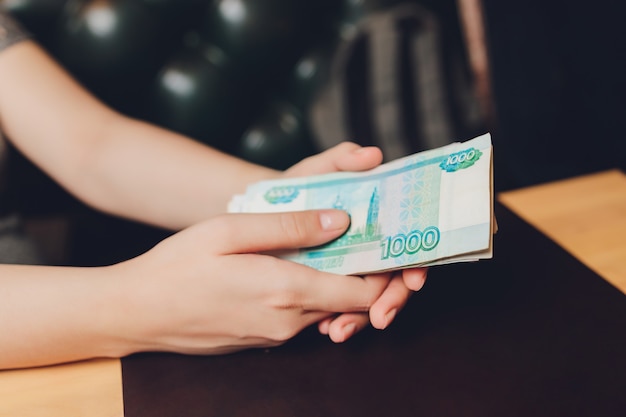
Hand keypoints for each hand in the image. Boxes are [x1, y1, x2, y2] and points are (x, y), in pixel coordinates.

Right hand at [112, 209, 393, 354]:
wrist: (136, 312)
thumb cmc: (177, 266)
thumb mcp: (230, 230)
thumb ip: (289, 226)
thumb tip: (340, 220)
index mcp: (286, 292)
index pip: (362, 292)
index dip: (382, 270)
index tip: (386, 242)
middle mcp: (288, 322)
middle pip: (349, 302)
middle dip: (363, 272)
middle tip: (362, 234)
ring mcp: (274, 335)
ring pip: (326, 307)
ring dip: (334, 280)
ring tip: (328, 243)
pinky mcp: (261, 338)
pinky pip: (300, 316)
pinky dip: (310, 292)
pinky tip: (294, 265)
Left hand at [284, 142, 428, 340]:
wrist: (264, 211)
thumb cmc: (299, 186)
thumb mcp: (318, 170)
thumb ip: (343, 159)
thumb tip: (373, 155)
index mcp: (378, 223)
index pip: (408, 245)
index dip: (416, 263)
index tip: (412, 279)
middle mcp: (370, 250)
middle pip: (394, 280)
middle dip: (391, 301)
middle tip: (380, 317)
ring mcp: (351, 272)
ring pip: (368, 301)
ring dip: (361, 319)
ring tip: (340, 330)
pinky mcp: (329, 287)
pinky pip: (340, 309)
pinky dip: (337, 320)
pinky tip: (324, 328)